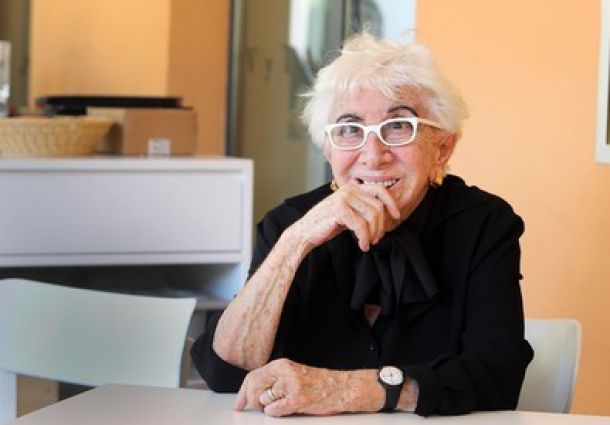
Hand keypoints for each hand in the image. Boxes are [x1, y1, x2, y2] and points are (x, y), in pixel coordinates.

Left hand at [234, 358, 348, 415]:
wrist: (341, 387)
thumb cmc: (317, 384)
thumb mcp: (292, 374)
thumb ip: (273, 380)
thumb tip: (251, 393)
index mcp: (281, 365)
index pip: (253, 376)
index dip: (242, 392)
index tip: (238, 404)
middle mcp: (284, 372)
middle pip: (253, 387)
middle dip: (252, 401)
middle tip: (259, 407)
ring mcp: (291, 385)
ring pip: (262, 399)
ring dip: (268, 407)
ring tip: (281, 405)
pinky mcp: (297, 398)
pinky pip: (274, 409)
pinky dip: (277, 412)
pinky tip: (287, 408)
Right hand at [291, 183, 400, 251]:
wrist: (305, 233)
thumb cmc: (327, 224)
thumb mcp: (349, 212)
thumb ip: (363, 208)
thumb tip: (387, 214)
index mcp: (352, 187)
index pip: (379, 190)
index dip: (391, 203)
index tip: (396, 216)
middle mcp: (348, 189)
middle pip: (378, 206)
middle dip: (380, 225)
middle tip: (376, 239)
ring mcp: (343, 198)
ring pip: (372, 216)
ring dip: (373, 234)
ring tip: (368, 243)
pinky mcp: (339, 210)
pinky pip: (361, 225)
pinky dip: (364, 238)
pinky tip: (362, 245)